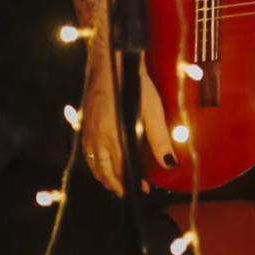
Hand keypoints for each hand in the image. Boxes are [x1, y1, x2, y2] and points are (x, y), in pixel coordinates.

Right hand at [81, 57, 175, 196]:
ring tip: (117, 182)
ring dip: (105, 177)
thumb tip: (170, 163)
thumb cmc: (134, 86)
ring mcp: (88, 132)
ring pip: (93, 165)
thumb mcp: (152, 112)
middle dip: (117, 185)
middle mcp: (97, 139)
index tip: (144, 190)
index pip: (121, 172)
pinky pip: (87, 154)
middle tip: (131, 191)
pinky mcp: (85, 125)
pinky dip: (95, 164)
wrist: (113, 63)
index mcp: (114, 138)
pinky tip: (104, 162)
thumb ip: (160, 140)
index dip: (133, 184)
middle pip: (104, 173)